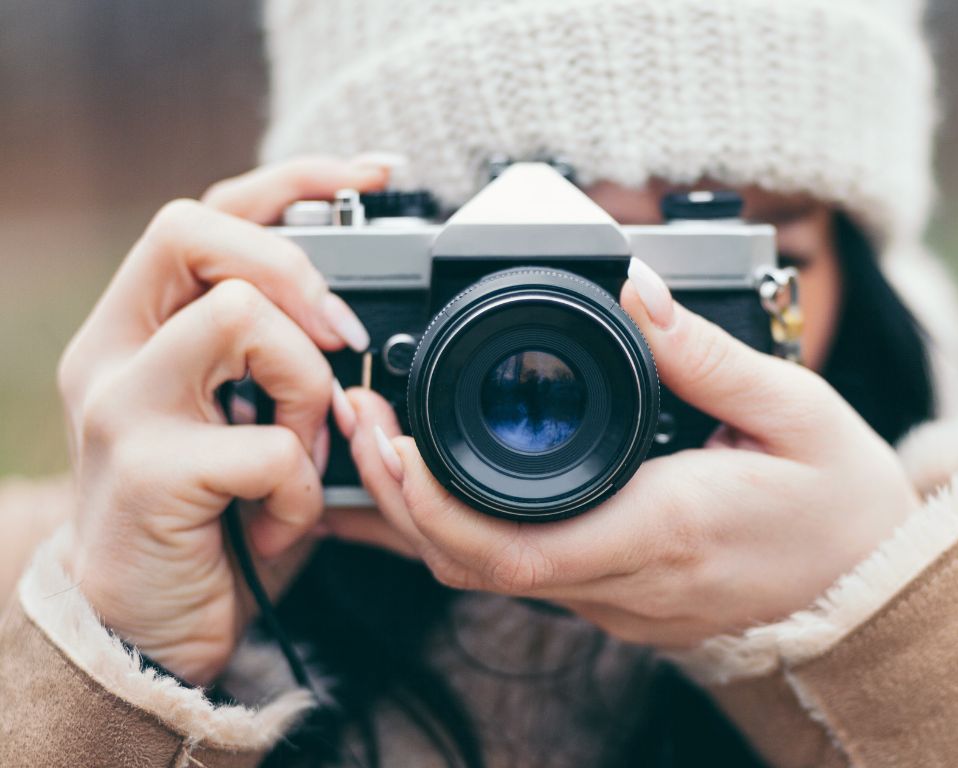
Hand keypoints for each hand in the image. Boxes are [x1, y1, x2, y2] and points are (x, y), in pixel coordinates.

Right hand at [58, 156, 391, 683]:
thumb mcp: (247, 421)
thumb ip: (279, 360)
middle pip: (197, 230)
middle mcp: (112, 350)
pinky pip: (266, 444)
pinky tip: (282, 521)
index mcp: (139, 326)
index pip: (204, 212)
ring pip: (238, 320)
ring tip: (302, 455)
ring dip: (307, 390)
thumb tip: (362, 317)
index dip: (292, 178)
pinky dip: (301, 488)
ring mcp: (119, 407)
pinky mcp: (144, 473)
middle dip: (294, 270)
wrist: (144, 629)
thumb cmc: (212, 517)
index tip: (375, 174)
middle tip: (343, 338)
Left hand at [338, 258, 920, 647]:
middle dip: (393, 497)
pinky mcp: (617, 598)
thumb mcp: (796, 413)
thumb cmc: (843, 508)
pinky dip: (462, 527)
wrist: (872, 594)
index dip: (426, 500)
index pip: (510, 545)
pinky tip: (438, 476)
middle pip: (470, 564)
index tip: (387, 433)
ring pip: (487, 574)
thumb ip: (707, 352)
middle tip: (357, 414)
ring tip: (382, 431)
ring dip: (419, 511)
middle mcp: (624, 581)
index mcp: (663, 530)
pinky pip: (520, 572)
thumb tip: (636, 289)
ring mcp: (616, 600)